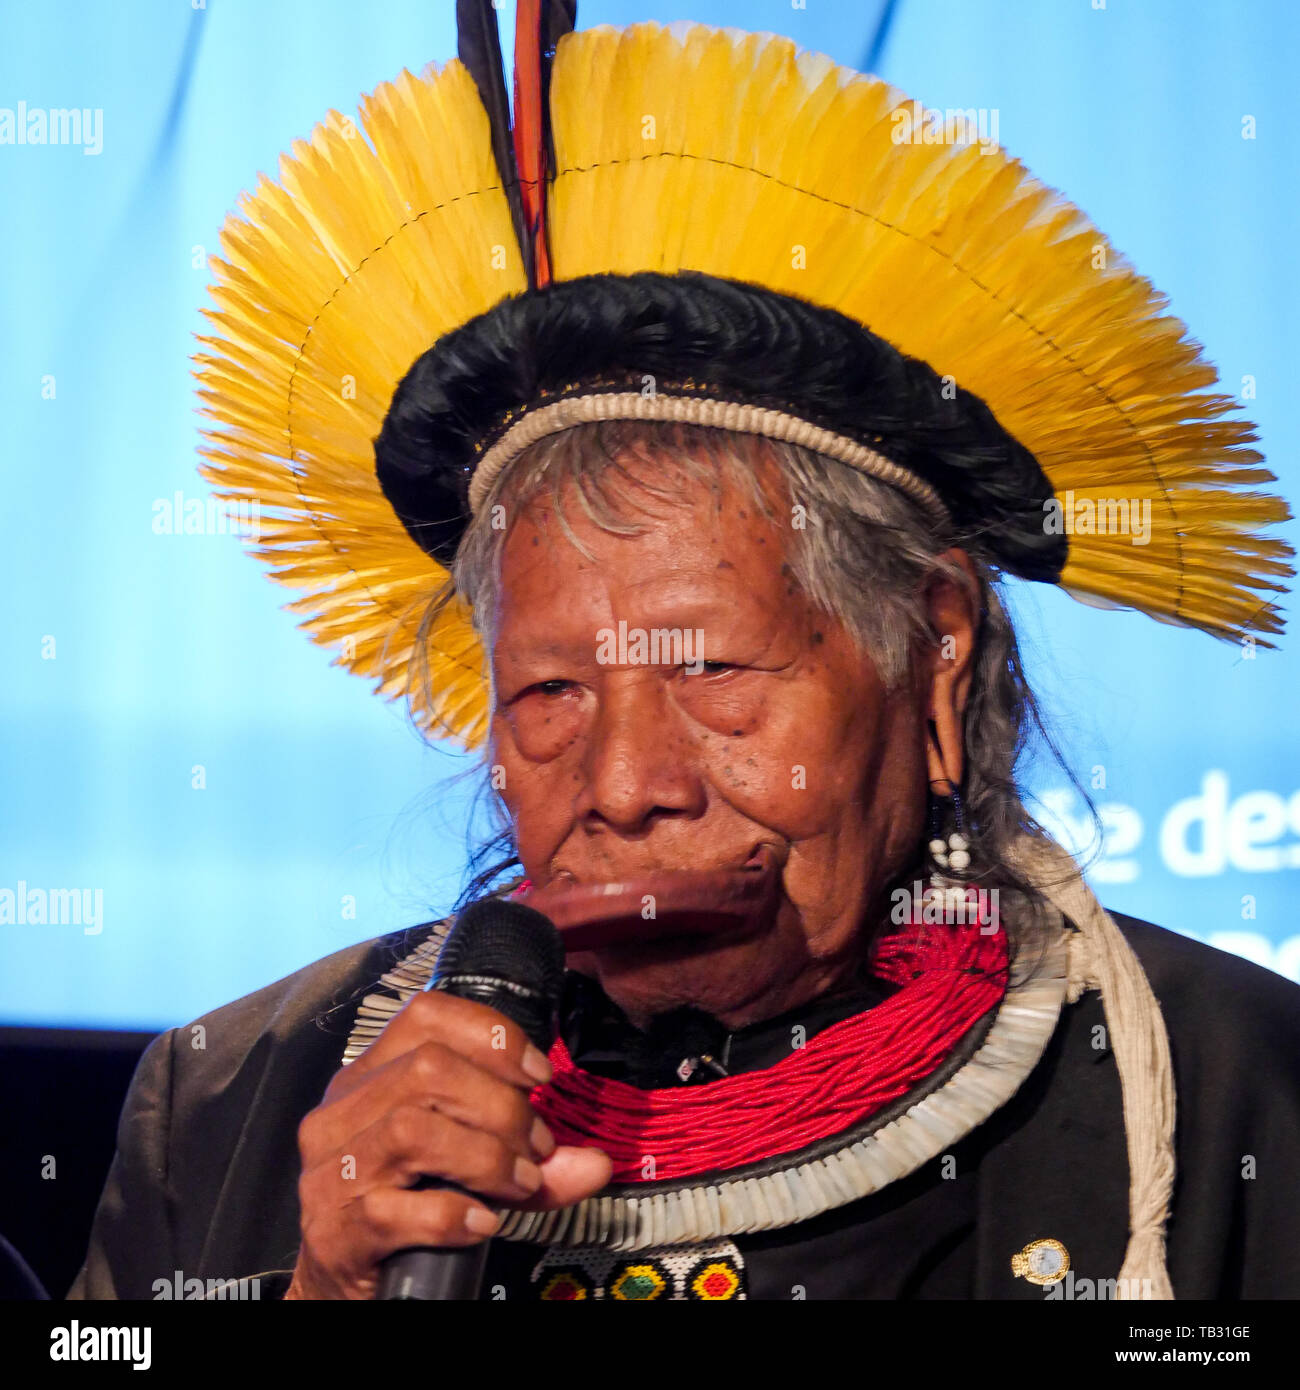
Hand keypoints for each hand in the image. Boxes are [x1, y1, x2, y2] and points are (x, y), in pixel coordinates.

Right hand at [284, 989, 609, 1298]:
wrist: (347, 1289)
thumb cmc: (406, 1215)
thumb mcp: (471, 1173)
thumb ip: (531, 1161)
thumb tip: (596, 1162)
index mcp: (369, 1078)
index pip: (426, 1016)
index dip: (492, 1036)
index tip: (539, 1075)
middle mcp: (341, 1114)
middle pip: (428, 1069)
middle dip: (501, 1106)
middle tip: (536, 1149)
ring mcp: (331, 1172)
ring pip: (412, 1129)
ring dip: (486, 1157)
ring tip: (520, 1185)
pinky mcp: (334, 1232)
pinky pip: (393, 1210)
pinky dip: (451, 1215)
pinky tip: (481, 1224)